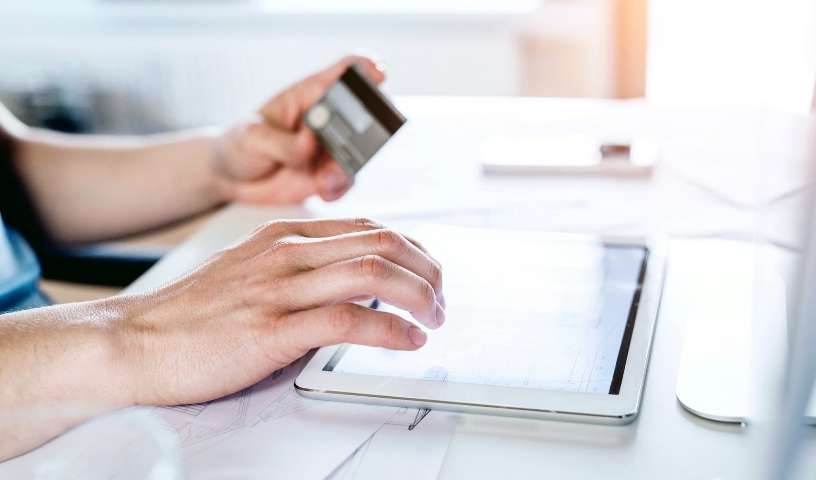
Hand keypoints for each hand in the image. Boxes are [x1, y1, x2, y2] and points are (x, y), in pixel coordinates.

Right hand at [118, 218, 444, 406]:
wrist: (136, 341)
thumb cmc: (193, 313)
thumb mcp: (250, 270)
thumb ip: (298, 267)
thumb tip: (351, 283)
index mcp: (284, 236)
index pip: (368, 228)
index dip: (410, 249)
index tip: (428, 272)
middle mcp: (286, 252)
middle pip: (381, 243)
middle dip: (426, 270)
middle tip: (442, 298)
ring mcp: (279, 288)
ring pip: (372, 274)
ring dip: (419, 297)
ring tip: (435, 318)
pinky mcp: (270, 329)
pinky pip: (347, 321)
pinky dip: (389, 330)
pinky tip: (407, 340)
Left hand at [212, 56, 385, 204]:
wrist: (230, 179)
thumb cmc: (239, 145)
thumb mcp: (251, 138)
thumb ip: (283, 142)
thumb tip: (310, 143)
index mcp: (308, 96)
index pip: (343, 73)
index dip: (364, 69)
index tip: (378, 75)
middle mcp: (326, 120)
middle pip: (362, 116)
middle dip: (366, 131)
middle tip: (350, 148)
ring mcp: (329, 149)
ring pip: (357, 155)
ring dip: (345, 169)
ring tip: (324, 180)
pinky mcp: (327, 175)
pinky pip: (346, 182)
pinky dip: (338, 189)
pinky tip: (322, 192)